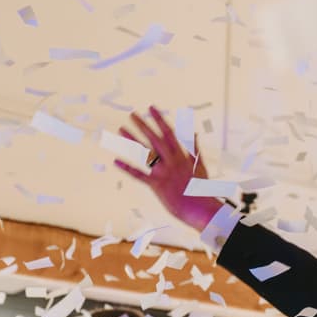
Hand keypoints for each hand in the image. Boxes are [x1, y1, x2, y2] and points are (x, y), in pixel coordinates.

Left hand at [115, 107, 226, 234]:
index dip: (159, 119)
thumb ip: (195, 148)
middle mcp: (171, 161)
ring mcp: (163, 172)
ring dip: (131, 140)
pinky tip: (115, 160)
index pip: (169, 132)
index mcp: (182, 155)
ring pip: (145, 153)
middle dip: (143, 125)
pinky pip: (139, 175)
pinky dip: (127, 168)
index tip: (151, 108)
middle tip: (132, 114)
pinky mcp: (156, 185)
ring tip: (121, 129)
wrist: (198, 208)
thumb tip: (194, 133)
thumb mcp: (200, 165)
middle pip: (154, 139)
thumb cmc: (200, 188)